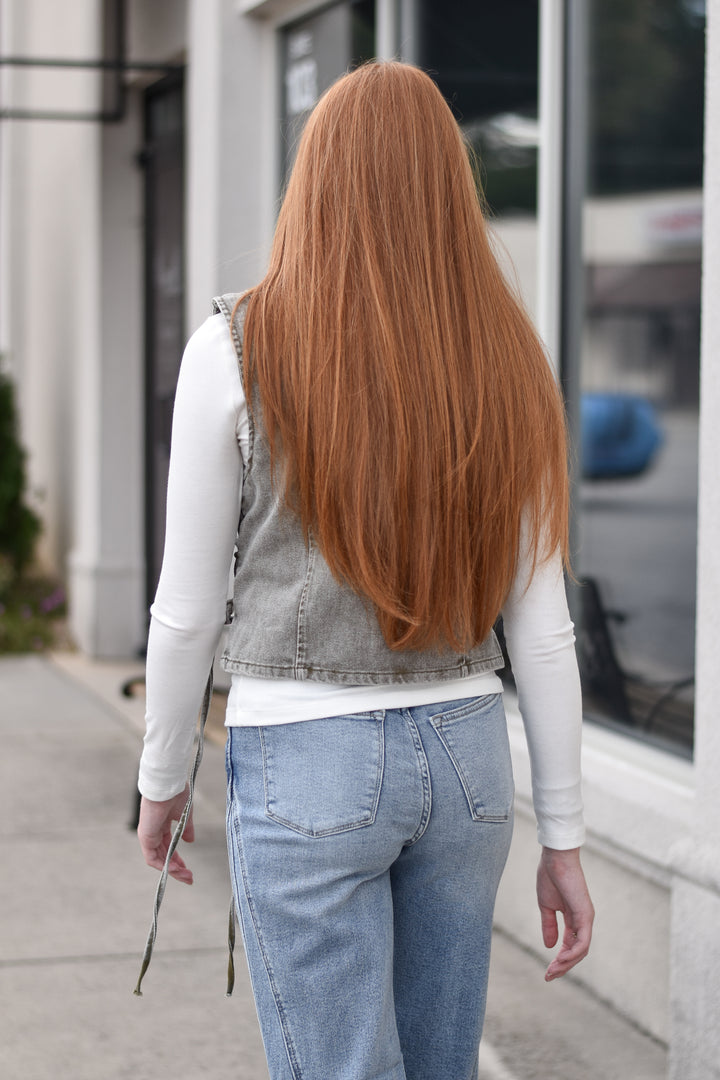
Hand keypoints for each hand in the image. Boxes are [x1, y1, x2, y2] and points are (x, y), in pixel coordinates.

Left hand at [137, 787, 194, 885]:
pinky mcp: (145, 837)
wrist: (168, 784)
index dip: (178, 859)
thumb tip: (190, 841)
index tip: (188, 869)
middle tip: (189, 878)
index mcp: (162, 824)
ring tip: (186, 876)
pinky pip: (152, 857)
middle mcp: (153, 831)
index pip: (169, 846)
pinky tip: (176, 869)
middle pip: (164, 855)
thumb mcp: (185, 815)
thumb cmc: (176, 794)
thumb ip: (186, 829)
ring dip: (172, 870)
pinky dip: (163, 865)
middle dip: (177, 868)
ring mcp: (148, 835)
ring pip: (158, 859)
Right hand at [537, 846, 593, 980]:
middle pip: (577, 952)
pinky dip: (572, 953)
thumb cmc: (550, 877)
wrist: (555, 858)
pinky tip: (560, 959)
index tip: (547, 971)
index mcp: (573, 918)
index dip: (559, 960)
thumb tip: (550, 946)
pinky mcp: (585, 915)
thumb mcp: (546, 906)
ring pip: (581, 950)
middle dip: (563, 966)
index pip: (569, 945)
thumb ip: (549, 926)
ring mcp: (586, 918)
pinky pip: (582, 942)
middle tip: (549, 976)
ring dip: (567, 963)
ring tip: (553, 971)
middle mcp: (582, 921)